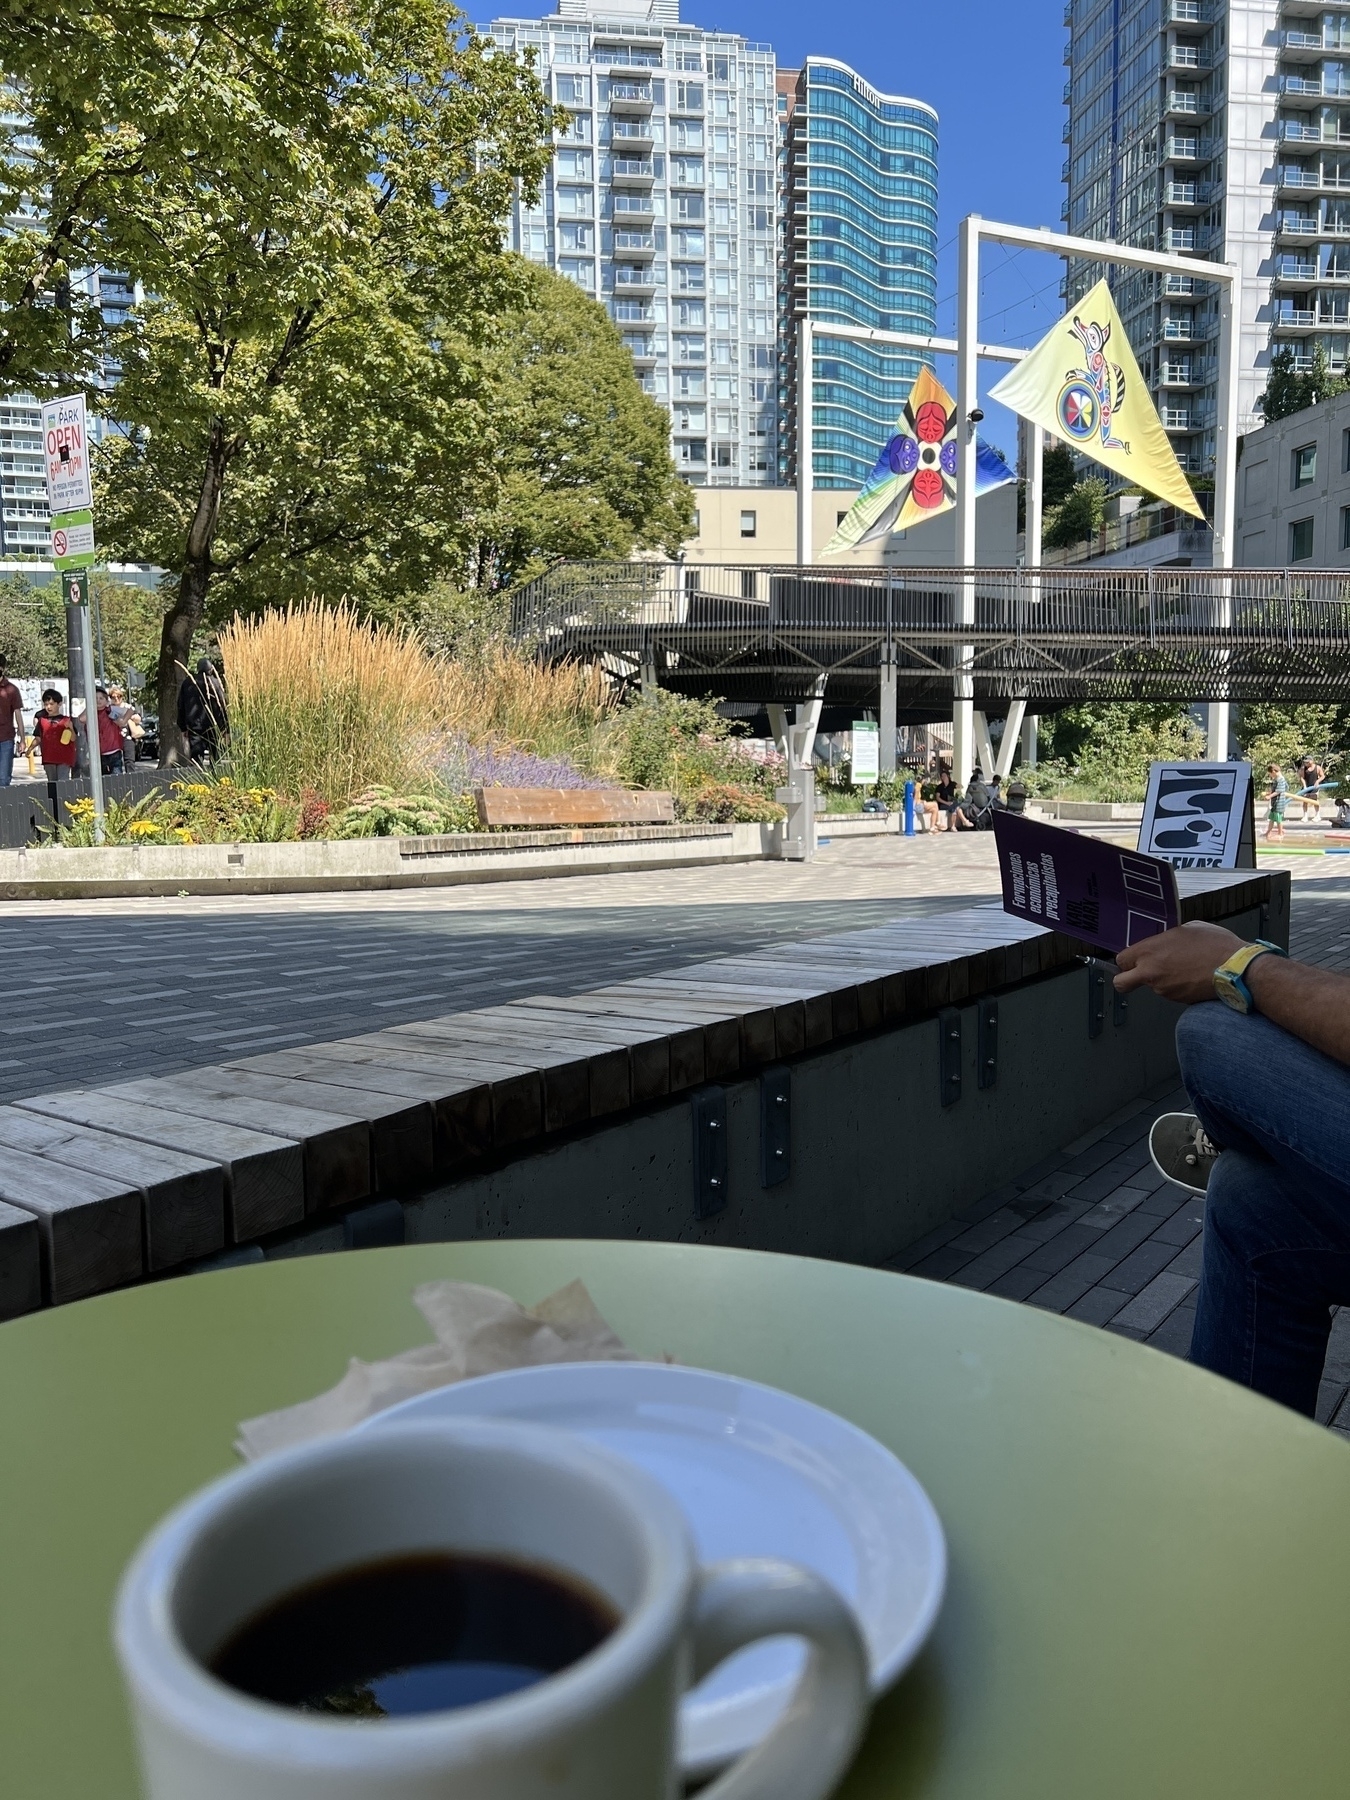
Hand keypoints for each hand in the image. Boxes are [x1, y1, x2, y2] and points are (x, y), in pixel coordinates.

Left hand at [1113, 921, 1246, 1002]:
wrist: (1236, 969)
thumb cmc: (1216, 946)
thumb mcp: (1187, 929)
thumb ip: (1166, 938)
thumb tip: (1163, 942)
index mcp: (1150, 951)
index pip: (1121, 960)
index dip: (1126, 961)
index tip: (1132, 960)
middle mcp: (1151, 972)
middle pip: (1121, 983)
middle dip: (1126, 979)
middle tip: (1136, 974)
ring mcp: (1163, 989)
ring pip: (1151, 987)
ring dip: (1160, 980)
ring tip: (1181, 967)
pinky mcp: (1177, 1000)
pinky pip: (1169, 992)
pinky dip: (1176, 986)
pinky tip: (1190, 976)